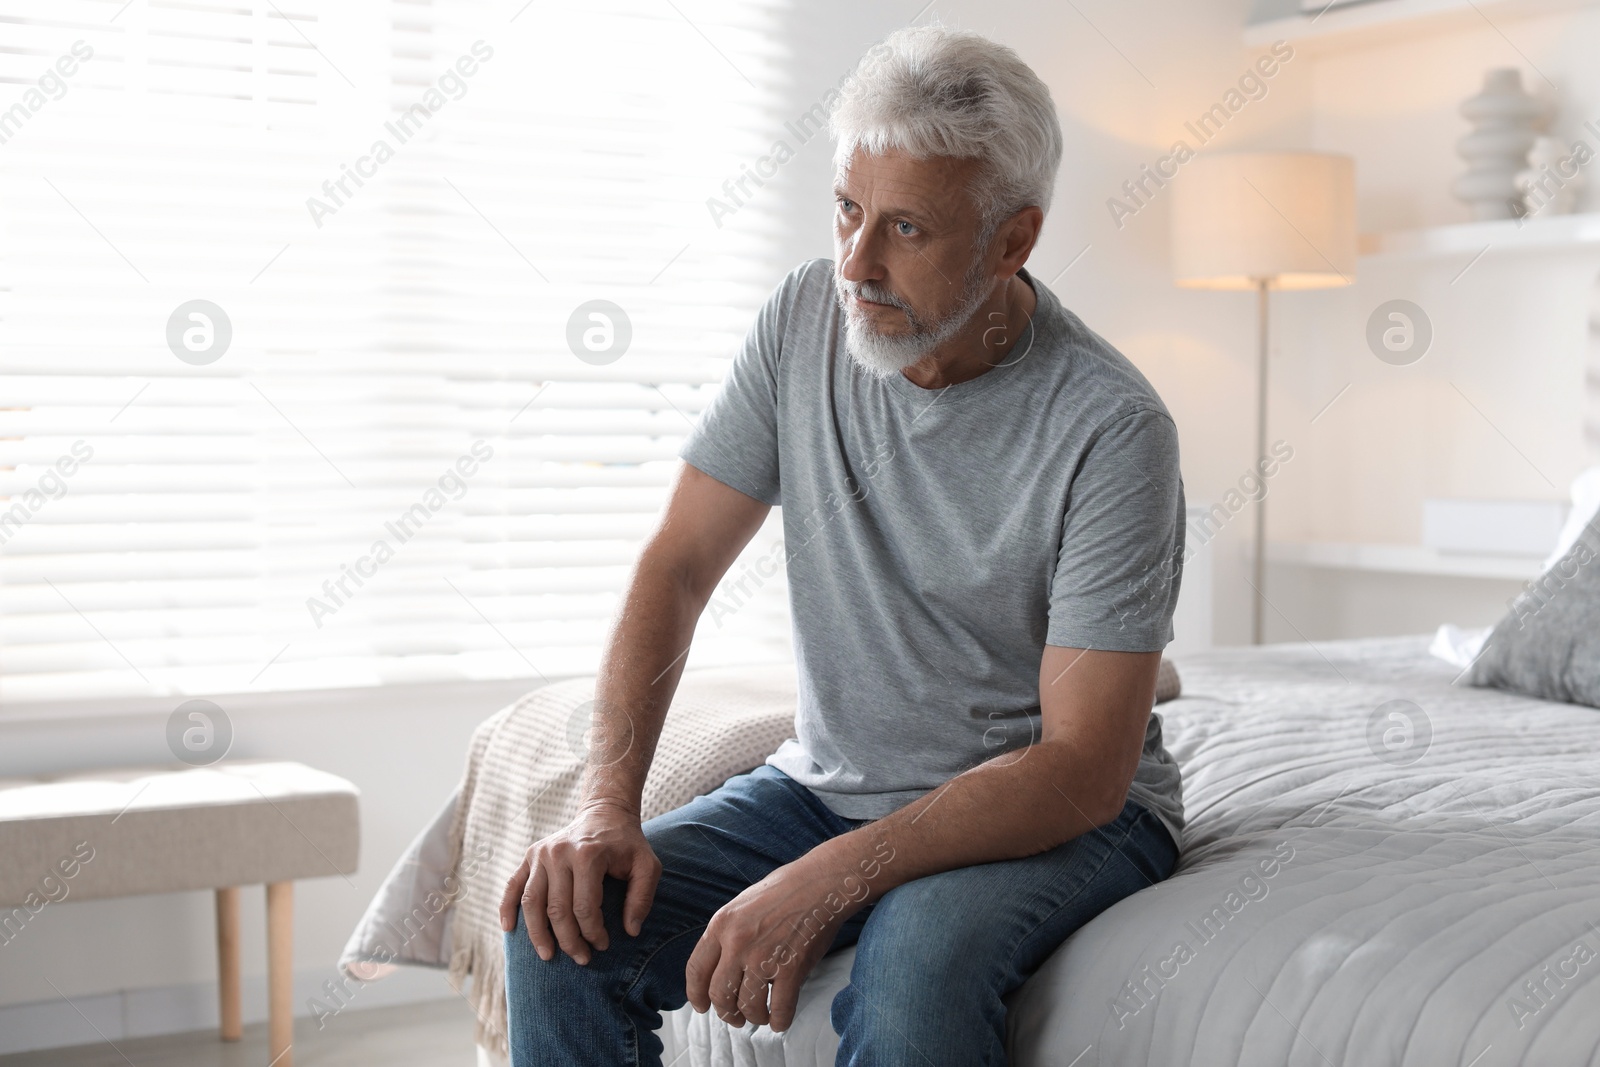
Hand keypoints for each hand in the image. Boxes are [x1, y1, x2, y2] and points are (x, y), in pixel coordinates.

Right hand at [498, 802, 661, 964]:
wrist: (605, 813)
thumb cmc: (627, 845)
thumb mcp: (647, 865)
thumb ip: (642, 897)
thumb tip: (630, 931)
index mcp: (588, 855)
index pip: (585, 907)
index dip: (593, 933)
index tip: (603, 945)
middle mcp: (559, 853)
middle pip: (557, 909)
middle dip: (569, 940)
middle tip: (582, 958)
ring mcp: (541, 853)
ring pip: (531, 903)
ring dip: (538, 934)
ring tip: (548, 956)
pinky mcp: (530, 855)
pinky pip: (513, 885)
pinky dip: (507, 908)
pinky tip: (509, 930)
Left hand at [685, 852, 868, 1032]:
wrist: (820, 883)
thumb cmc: (785, 890)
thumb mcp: (742, 905)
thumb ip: (728, 935)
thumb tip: (722, 967)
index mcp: (722, 924)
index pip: (696, 969)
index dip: (696, 994)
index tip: (702, 1007)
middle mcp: (737, 943)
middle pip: (719, 994)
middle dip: (726, 1013)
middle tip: (736, 1018)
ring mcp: (763, 957)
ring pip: (748, 1006)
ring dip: (754, 1017)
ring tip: (761, 1016)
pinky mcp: (791, 969)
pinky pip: (780, 1009)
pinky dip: (779, 1021)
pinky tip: (780, 1020)